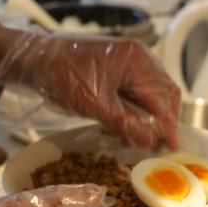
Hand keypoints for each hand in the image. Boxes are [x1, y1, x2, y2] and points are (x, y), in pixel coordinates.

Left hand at [0, 33, 180, 149]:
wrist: (35, 60)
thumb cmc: (62, 75)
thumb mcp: (94, 104)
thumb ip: (124, 122)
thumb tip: (150, 140)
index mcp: (136, 60)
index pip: (161, 97)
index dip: (168, 125)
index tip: (172, 147)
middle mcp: (137, 58)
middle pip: (162, 94)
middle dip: (161, 122)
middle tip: (158, 147)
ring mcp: (127, 64)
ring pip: (149, 96)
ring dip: (147, 119)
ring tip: (139, 142)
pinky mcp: (116, 72)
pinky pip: (134, 94)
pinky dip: (133, 113)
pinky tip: (124, 129)